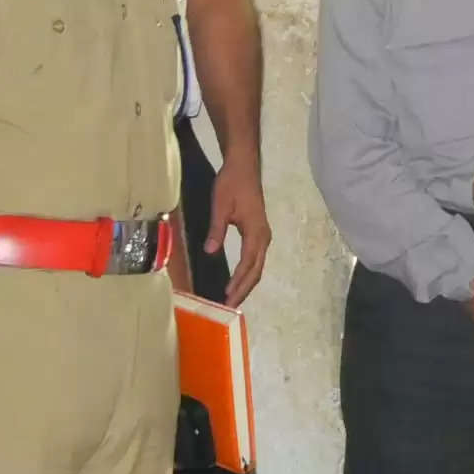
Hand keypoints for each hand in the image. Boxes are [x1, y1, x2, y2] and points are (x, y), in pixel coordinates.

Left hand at [206, 154, 271, 303]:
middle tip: (230, 306)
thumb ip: (216, 230)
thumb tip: (210, 252)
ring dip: (247, 283)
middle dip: (244, 289)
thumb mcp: (220, 206)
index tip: (227, 296)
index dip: (238, 282)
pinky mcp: (258, 233)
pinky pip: (255, 259)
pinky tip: (238, 280)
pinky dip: (248, 273)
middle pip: (256, 270)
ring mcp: (263, 235)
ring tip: (233, 298)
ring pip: (257, 266)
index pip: (248, 264)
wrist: (243, 168)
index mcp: (255, 232)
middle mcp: (263, 237)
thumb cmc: (231, 184)